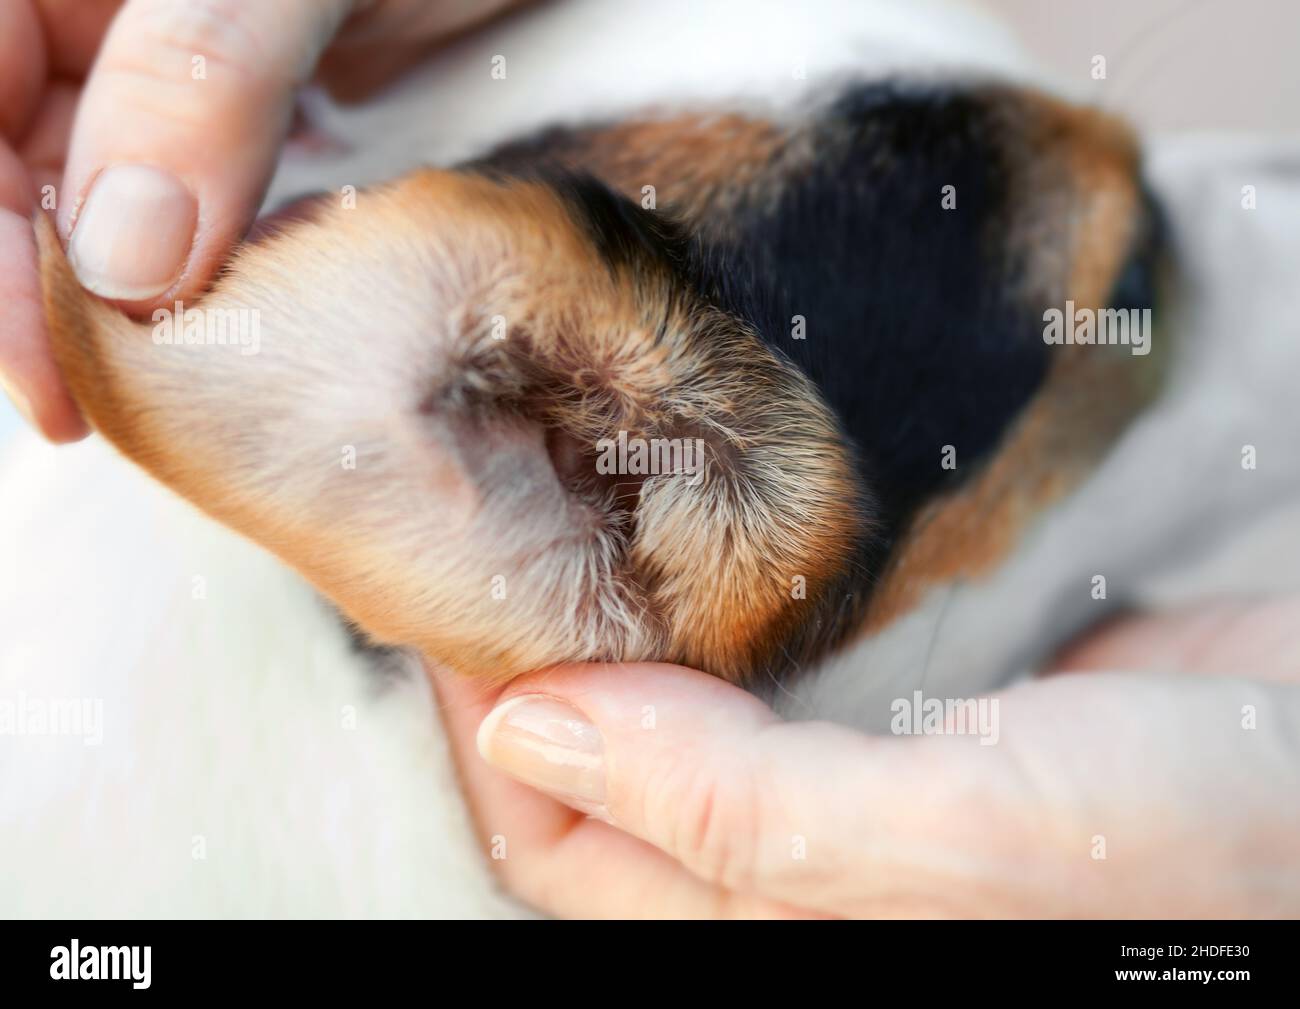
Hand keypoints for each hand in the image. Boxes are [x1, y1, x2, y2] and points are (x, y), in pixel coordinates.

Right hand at [0, 0, 521, 440]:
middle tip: (98, 412)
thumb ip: (203, 76)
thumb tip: (122, 262)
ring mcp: (163, 57)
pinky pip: (185, 200)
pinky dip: (198, 269)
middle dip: (40, 290)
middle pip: (9, 161)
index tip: (49, 380)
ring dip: (121, 296)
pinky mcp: (238, 105)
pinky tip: (227, 324)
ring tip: (165, 390)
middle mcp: (92, 10)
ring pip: (95, 194)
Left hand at [432, 598, 1299, 917]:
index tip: (452, 613)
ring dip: (614, 627)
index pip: (563, 850)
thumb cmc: (1192, 852)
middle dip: (536, 669)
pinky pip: (761, 664)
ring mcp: (844, 783)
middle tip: (494, 543)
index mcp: (784, 932)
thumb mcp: (950, 843)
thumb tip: (529, 739)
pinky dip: (711, 603)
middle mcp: (795, 871)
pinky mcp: (899, 706)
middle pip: (603, 782)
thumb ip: (733, 812)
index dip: (492, 738)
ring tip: (565, 519)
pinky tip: (693, 533)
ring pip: (672, 716)